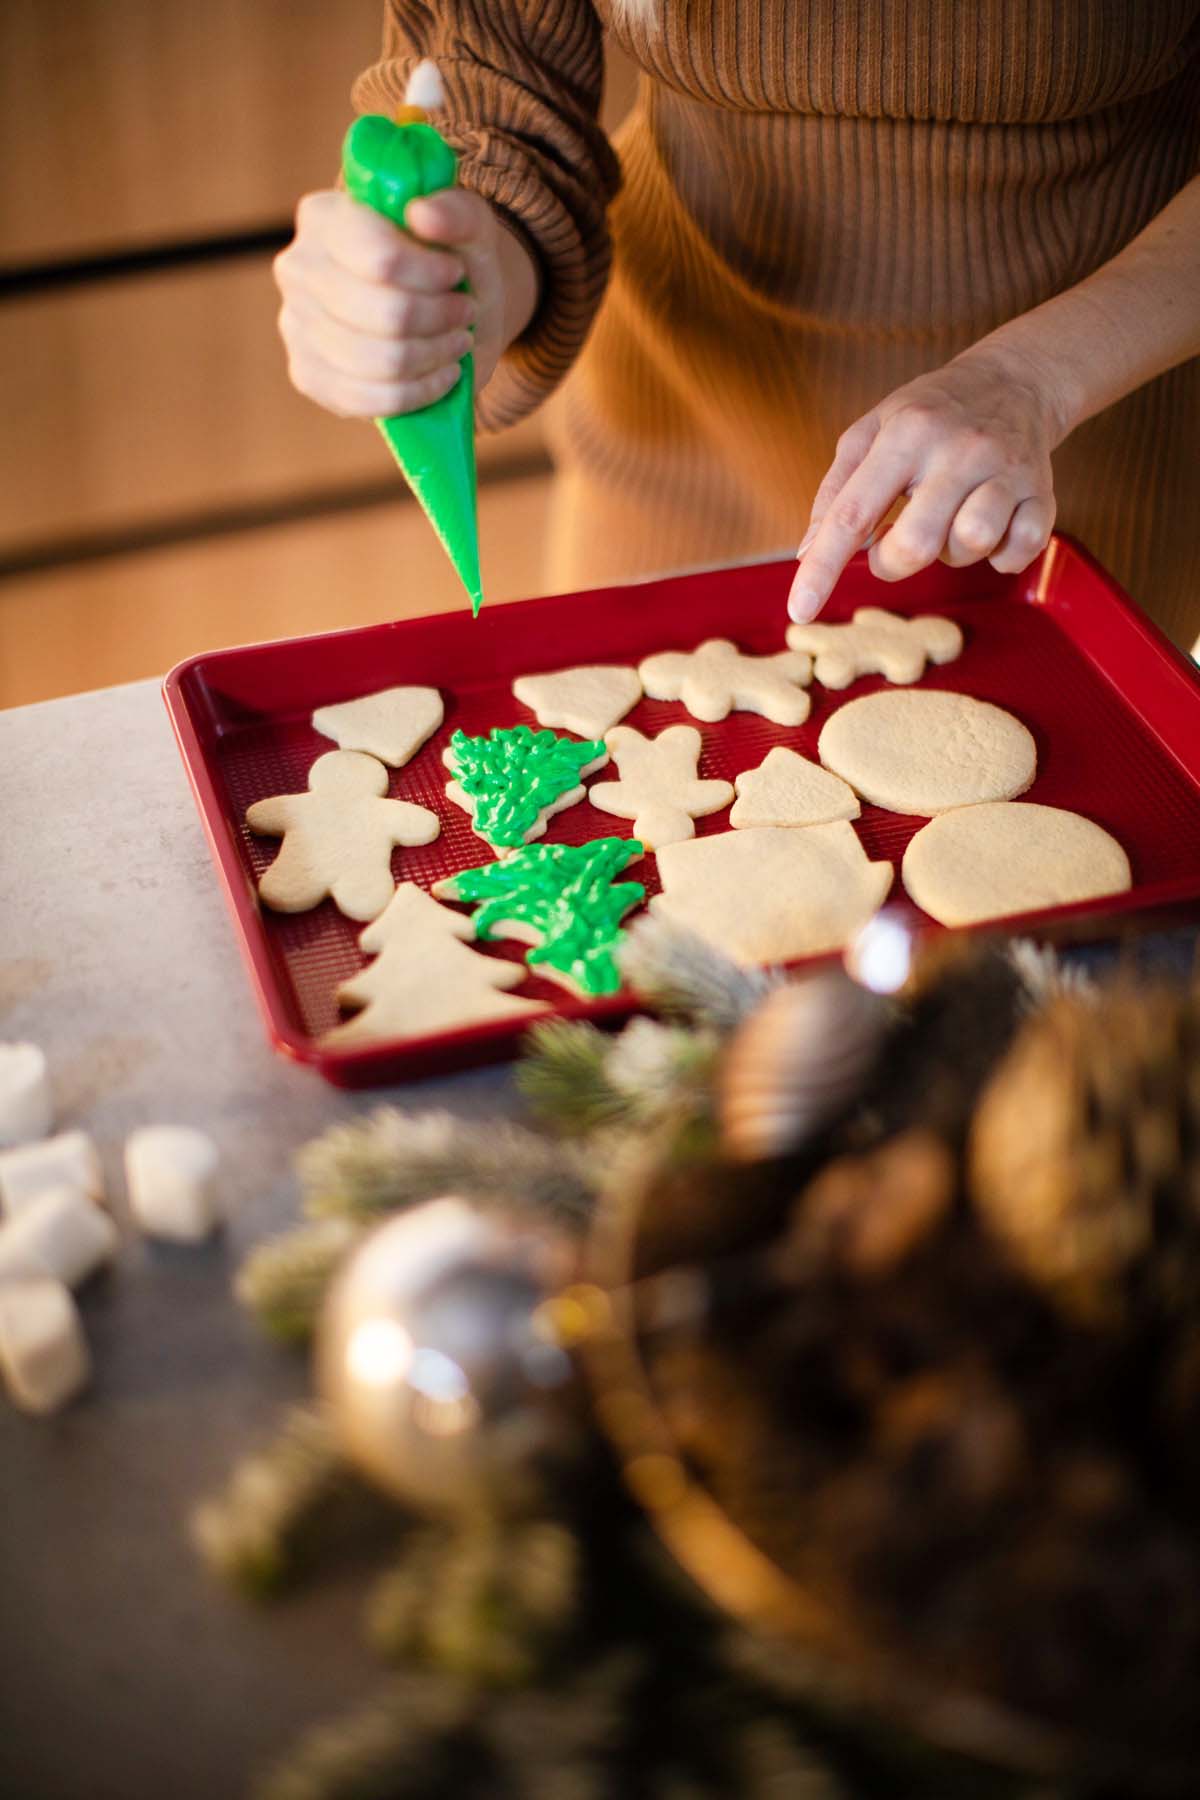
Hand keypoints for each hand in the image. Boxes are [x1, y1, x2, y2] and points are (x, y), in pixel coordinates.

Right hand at [274, 186, 516, 418]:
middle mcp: (298, 268)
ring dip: (435, 355)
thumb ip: (455, 211)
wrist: (441, 312)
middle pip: (385, 315)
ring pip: (381, 361)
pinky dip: (419, 392)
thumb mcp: (467, 224)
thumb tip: (421, 214)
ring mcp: (295, 326)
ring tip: (458, 341)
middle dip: (439, 319)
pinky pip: (369, 400)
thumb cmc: (448, 259)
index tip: (456, 274)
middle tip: (465, 313)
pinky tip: (442, 375)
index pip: (380, 259)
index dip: (430, 275)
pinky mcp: (307, 376)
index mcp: (324, 217)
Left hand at [787, 347, 1067, 621]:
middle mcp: (959, 450)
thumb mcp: (870, 432)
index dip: (823, 567)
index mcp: (905, 434)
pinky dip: (1001, 556)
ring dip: (952, 554)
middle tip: (894, 544)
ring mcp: (1005, 470)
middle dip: (893, 563)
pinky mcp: (1042, 492)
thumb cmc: (929, 415)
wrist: (1016, 380)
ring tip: (950, 524)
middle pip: (915, 545)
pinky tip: (992, 529)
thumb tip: (808, 552)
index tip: (799, 609)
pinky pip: (1019, 552)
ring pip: (971, 545)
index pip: (852, 513)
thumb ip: (836, 491)